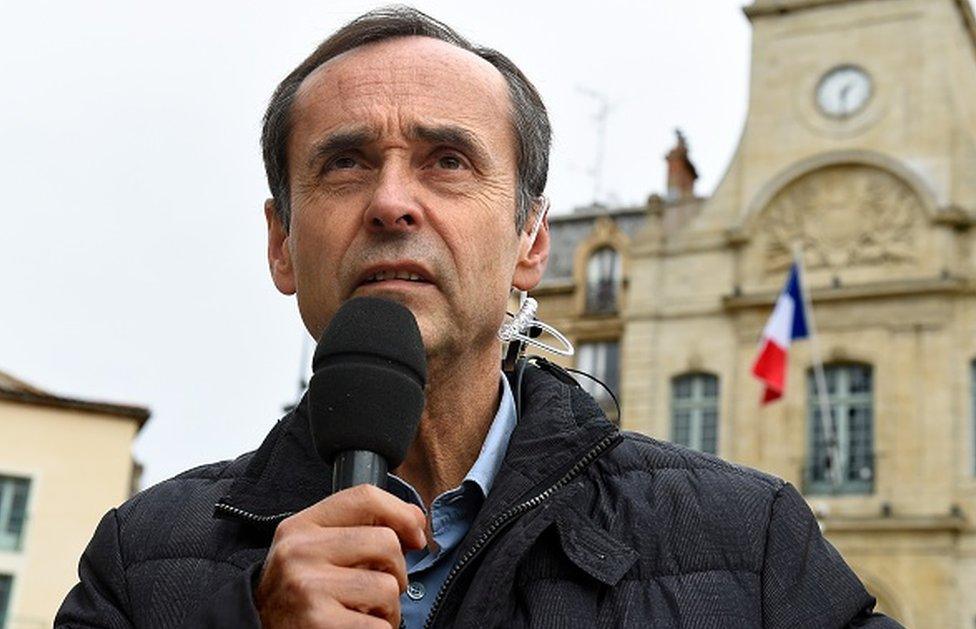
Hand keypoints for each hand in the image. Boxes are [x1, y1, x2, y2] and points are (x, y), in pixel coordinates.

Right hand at [255, 484, 426, 627]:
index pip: (364, 497)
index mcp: (301, 526)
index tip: (415, 536)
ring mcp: (307, 587)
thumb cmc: (297, 593)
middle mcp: (299, 552)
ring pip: (388, 587)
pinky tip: (357, 628)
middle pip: (386, 543)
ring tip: (366, 613)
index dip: (402, 513)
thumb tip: (416, 521)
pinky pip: (380, 626)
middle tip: (381, 589)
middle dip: (397, 571)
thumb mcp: (314, 550)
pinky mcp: (319, 624)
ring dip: (389, 608)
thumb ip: (357, 530)